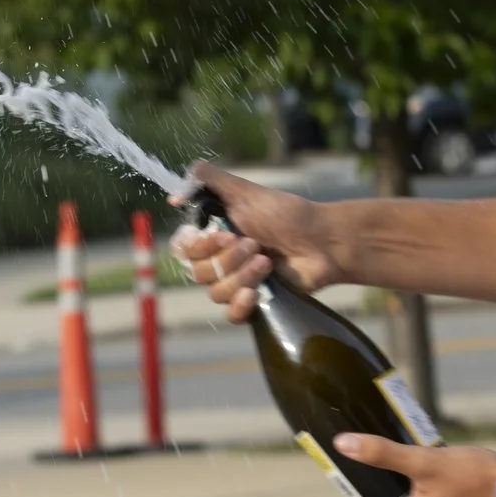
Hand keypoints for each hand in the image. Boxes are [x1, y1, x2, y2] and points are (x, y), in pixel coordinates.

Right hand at [171, 162, 343, 322]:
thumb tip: (173, 194)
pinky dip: (241, 305)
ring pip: (216, 293)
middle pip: (198, 273)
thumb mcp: (245, 190)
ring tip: (267, 262)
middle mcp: (220, 260)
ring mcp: (236, 283)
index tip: (224, 235)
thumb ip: (207, 181)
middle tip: (255, 244)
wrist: (321, 242)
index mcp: (214, 235)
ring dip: (242, 276)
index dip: (198, 247)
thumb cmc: (286, 213)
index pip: (183, 249)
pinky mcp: (254, 303)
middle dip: (228, 259)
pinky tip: (257, 294)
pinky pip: (232, 315)